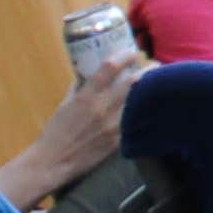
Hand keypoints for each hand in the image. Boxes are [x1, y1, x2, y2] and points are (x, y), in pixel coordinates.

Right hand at [0, 50, 141, 209]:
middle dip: (148, 70)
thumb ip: (79, 88)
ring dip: (150, 90)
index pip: (110, 68)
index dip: (125, 55)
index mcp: (86, 96)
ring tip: (158, 83)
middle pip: (133, 82)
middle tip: (154, 65)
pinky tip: (152, 107)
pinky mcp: (118, 141)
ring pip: (139, 102)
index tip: (133, 51)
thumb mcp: (65, 104)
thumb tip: (89, 74)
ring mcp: (112, 125)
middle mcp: (102, 108)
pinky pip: (136, 123)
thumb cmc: (56, 131)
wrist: (54, 160)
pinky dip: (145, 113)